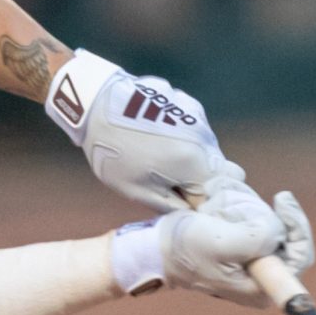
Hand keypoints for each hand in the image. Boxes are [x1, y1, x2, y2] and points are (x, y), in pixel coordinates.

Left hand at [48, 50, 234, 212]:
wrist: (94, 103)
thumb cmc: (113, 153)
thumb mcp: (138, 190)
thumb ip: (173, 205)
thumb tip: (195, 213)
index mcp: (194, 162)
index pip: (221, 192)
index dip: (204, 202)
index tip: (185, 203)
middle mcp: (203, 136)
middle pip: (216, 168)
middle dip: (198, 179)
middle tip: (167, 181)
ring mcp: (195, 114)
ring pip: (204, 147)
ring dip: (188, 156)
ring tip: (154, 154)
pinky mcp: (185, 101)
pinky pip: (191, 127)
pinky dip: (179, 135)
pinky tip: (152, 133)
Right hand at [146, 182, 314, 307]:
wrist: (158, 249)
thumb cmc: (186, 248)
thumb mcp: (220, 241)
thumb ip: (256, 238)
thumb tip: (278, 230)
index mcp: (261, 288)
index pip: (299, 256)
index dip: (297, 226)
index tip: (282, 199)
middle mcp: (262, 281)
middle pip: (289, 241)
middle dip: (273, 216)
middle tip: (257, 199)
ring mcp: (253, 267)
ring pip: (273, 230)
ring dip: (257, 212)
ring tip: (230, 207)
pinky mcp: (244, 253)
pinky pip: (257, 227)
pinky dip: (247, 212)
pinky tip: (226, 209)